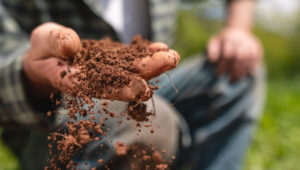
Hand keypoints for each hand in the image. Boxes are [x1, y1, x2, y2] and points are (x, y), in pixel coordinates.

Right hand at [23, 22, 179, 100]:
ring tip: (172, 55)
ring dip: (154, 64)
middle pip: (124, 80)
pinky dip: (146, 54)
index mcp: (77, 82)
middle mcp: (97, 80)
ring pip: (132, 70)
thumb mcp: (42, 42)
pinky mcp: (114, 61)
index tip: (142, 90)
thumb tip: (71, 45)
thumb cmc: (43, 51)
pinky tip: (162, 48)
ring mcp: (108, 71)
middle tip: (170, 62)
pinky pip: (132, 58)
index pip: (100, 89)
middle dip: (147, 72)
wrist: (51, 54)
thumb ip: (54, 42)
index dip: (121, 90)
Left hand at [207, 27, 262, 80]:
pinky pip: (257, 56)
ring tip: (237, 79)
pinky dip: (254, 65)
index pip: (227, 54)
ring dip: (243, 69)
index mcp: (228, 39)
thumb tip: (212, 60)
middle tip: (230, 80)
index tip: (219, 74)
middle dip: (234, 69)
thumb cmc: (223, 41)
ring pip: (248, 57)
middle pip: (239, 56)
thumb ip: (211, 50)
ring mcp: (249, 42)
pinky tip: (250, 74)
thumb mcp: (214, 42)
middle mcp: (240, 40)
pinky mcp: (257, 45)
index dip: (223, 65)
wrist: (238, 30)